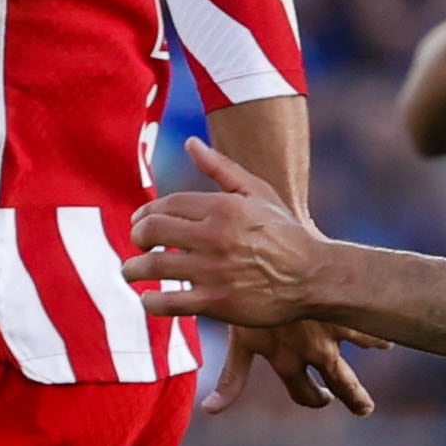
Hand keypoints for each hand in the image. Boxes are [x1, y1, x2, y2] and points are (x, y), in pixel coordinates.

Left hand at [130, 140, 373, 413]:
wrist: (313, 277)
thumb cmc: (285, 233)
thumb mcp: (258, 192)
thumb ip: (222, 168)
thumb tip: (190, 142)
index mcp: (224, 207)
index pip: (167, 205)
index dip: (146, 214)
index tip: (140, 223)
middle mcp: (215, 237)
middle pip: (153, 231)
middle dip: (137, 237)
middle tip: (138, 245)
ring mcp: (214, 271)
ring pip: (154, 268)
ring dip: (133, 270)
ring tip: (132, 273)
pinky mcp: (217, 303)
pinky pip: (169, 303)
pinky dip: (152, 302)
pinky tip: (150, 300)